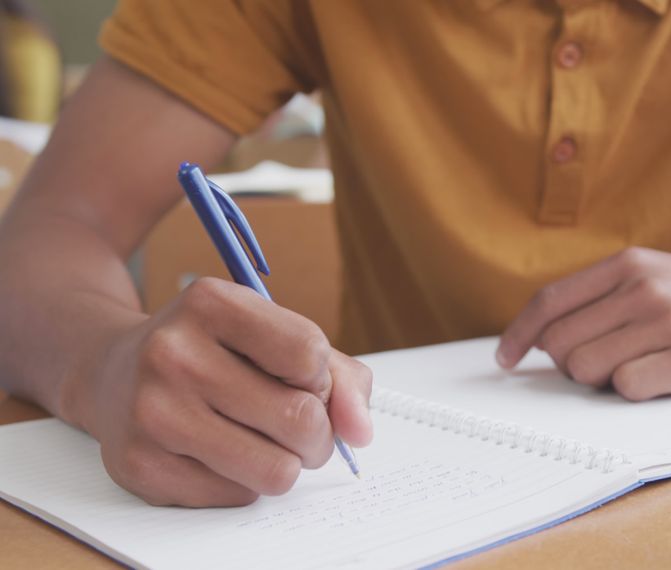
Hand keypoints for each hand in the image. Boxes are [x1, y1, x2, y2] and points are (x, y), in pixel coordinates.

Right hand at [71, 278, 373, 506]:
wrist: (114, 372)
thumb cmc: (216, 352)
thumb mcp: (275, 334)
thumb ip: (339, 375)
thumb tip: (360, 431)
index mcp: (211, 303)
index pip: (310, 355)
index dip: (322, 378)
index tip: (304, 379)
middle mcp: (173, 352)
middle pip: (301, 418)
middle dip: (317, 432)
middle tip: (300, 426)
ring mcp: (152, 411)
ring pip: (276, 470)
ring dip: (288, 463)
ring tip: (269, 442)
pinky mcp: (140, 465)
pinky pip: (238, 496)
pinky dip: (245, 482)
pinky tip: (221, 453)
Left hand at [497, 248, 670, 399]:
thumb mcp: (660, 276)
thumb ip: (607, 296)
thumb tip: (546, 338)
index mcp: (630, 264)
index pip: (549, 301)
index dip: (520, 335)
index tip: (506, 360)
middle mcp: (644, 287)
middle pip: (562, 344)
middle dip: (572, 366)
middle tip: (608, 366)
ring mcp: (668, 320)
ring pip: (588, 369)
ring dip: (606, 381)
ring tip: (643, 368)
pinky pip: (628, 389)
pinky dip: (639, 392)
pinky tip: (667, 379)